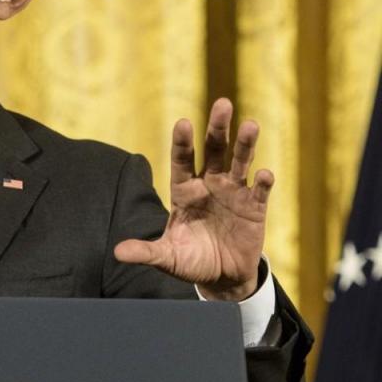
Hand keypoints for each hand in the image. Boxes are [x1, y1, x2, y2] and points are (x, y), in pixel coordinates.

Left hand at [114, 98, 271, 300]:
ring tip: (250, 125)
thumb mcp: (167, 257)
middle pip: (214, 150)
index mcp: (184, 190)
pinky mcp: (254, 208)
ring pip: (239, 162)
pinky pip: (259, 191)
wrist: (221, 277)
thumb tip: (118, 253)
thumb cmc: (190, 260)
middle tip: (222, 104)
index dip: (183, 142)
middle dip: (217, 128)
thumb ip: (146, 251)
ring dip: (245, 144)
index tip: (183, 123)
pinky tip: (263, 174)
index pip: (182, 160)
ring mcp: (233, 193)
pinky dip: (262, 182)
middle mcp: (209, 184)